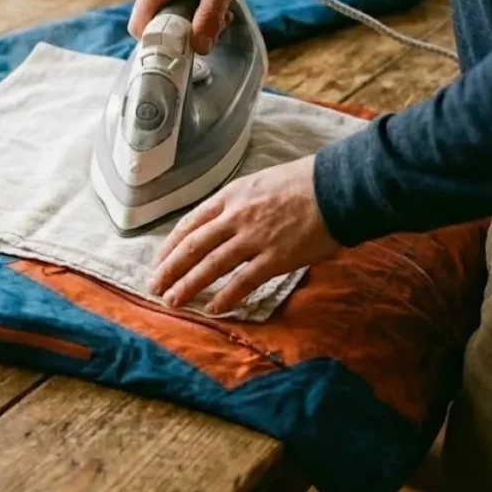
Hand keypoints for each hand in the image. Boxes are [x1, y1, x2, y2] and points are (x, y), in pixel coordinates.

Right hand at [129, 0, 253, 53]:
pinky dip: (185, 7)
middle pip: (152, 22)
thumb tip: (199, 48)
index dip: (159, 43)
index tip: (185, 47)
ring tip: (212, 7)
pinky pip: (166, 1)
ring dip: (186, 19)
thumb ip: (208, 19)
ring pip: (161, 13)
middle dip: (180, 31)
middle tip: (210, 25)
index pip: (140, 28)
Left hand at [146, 155, 340, 314]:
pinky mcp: (275, 258)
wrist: (337, 187)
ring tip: (172, 301)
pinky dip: (226, 296)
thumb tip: (224, 222)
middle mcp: (235, 217)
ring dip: (188, 285)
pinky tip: (213, 309)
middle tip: (154, 287)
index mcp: (230, 196)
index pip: (190, 224)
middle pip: (192, 247)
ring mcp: (254, 238)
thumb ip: (238, 203)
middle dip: (169, 269)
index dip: (170, 245)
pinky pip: (244, 281)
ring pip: (211, 265)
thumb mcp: (259, 182)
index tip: (159, 261)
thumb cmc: (303, 182)